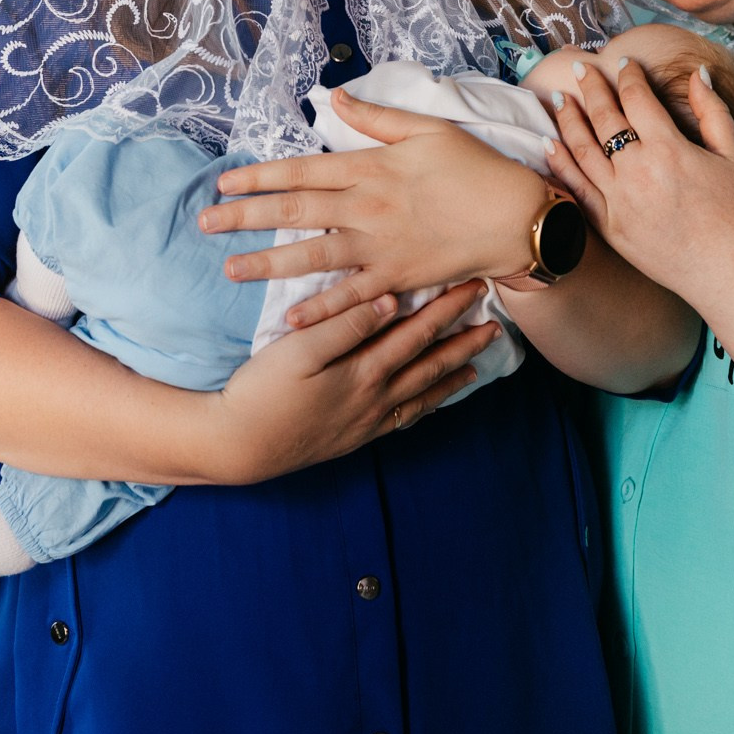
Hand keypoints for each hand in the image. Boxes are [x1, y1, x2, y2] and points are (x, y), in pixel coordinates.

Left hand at [199, 90, 547, 329]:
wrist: (517, 217)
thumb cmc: (477, 169)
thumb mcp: (429, 130)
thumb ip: (377, 118)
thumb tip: (334, 100)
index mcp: (371, 168)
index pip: (301, 170)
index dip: (259, 177)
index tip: (225, 184)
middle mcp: (366, 207)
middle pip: (293, 211)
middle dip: (244, 217)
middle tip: (204, 224)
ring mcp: (380, 247)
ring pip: (311, 255)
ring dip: (267, 263)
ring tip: (230, 270)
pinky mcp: (398, 279)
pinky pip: (350, 297)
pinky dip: (320, 310)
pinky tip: (288, 319)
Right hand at [204, 281, 498, 484]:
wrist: (240, 446)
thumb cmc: (263, 390)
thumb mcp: (299, 349)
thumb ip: (345, 324)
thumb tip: (389, 300)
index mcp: (364, 371)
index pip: (417, 333)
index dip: (447, 309)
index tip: (472, 287)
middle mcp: (375, 399)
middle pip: (429, 364)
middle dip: (462, 341)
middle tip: (493, 325)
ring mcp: (367, 422)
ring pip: (422, 395)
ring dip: (451, 376)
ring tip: (476, 363)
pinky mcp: (353, 438)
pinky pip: (403, 420)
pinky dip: (424, 408)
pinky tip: (430, 404)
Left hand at [544, 58, 733, 309]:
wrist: (724, 269)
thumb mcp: (732, 155)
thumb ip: (713, 111)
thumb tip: (700, 74)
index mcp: (669, 149)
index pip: (637, 99)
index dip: (629, 76)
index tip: (624, 64)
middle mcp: (637, 171)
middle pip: (604, 117)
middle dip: (590, 87)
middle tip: (578, 68)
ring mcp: (618, 200)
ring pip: (582, 149)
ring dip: (568, 119)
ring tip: (559, 99)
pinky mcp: (608, 225)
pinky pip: (576, 188)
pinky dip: (560, 163)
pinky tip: (549, 144)